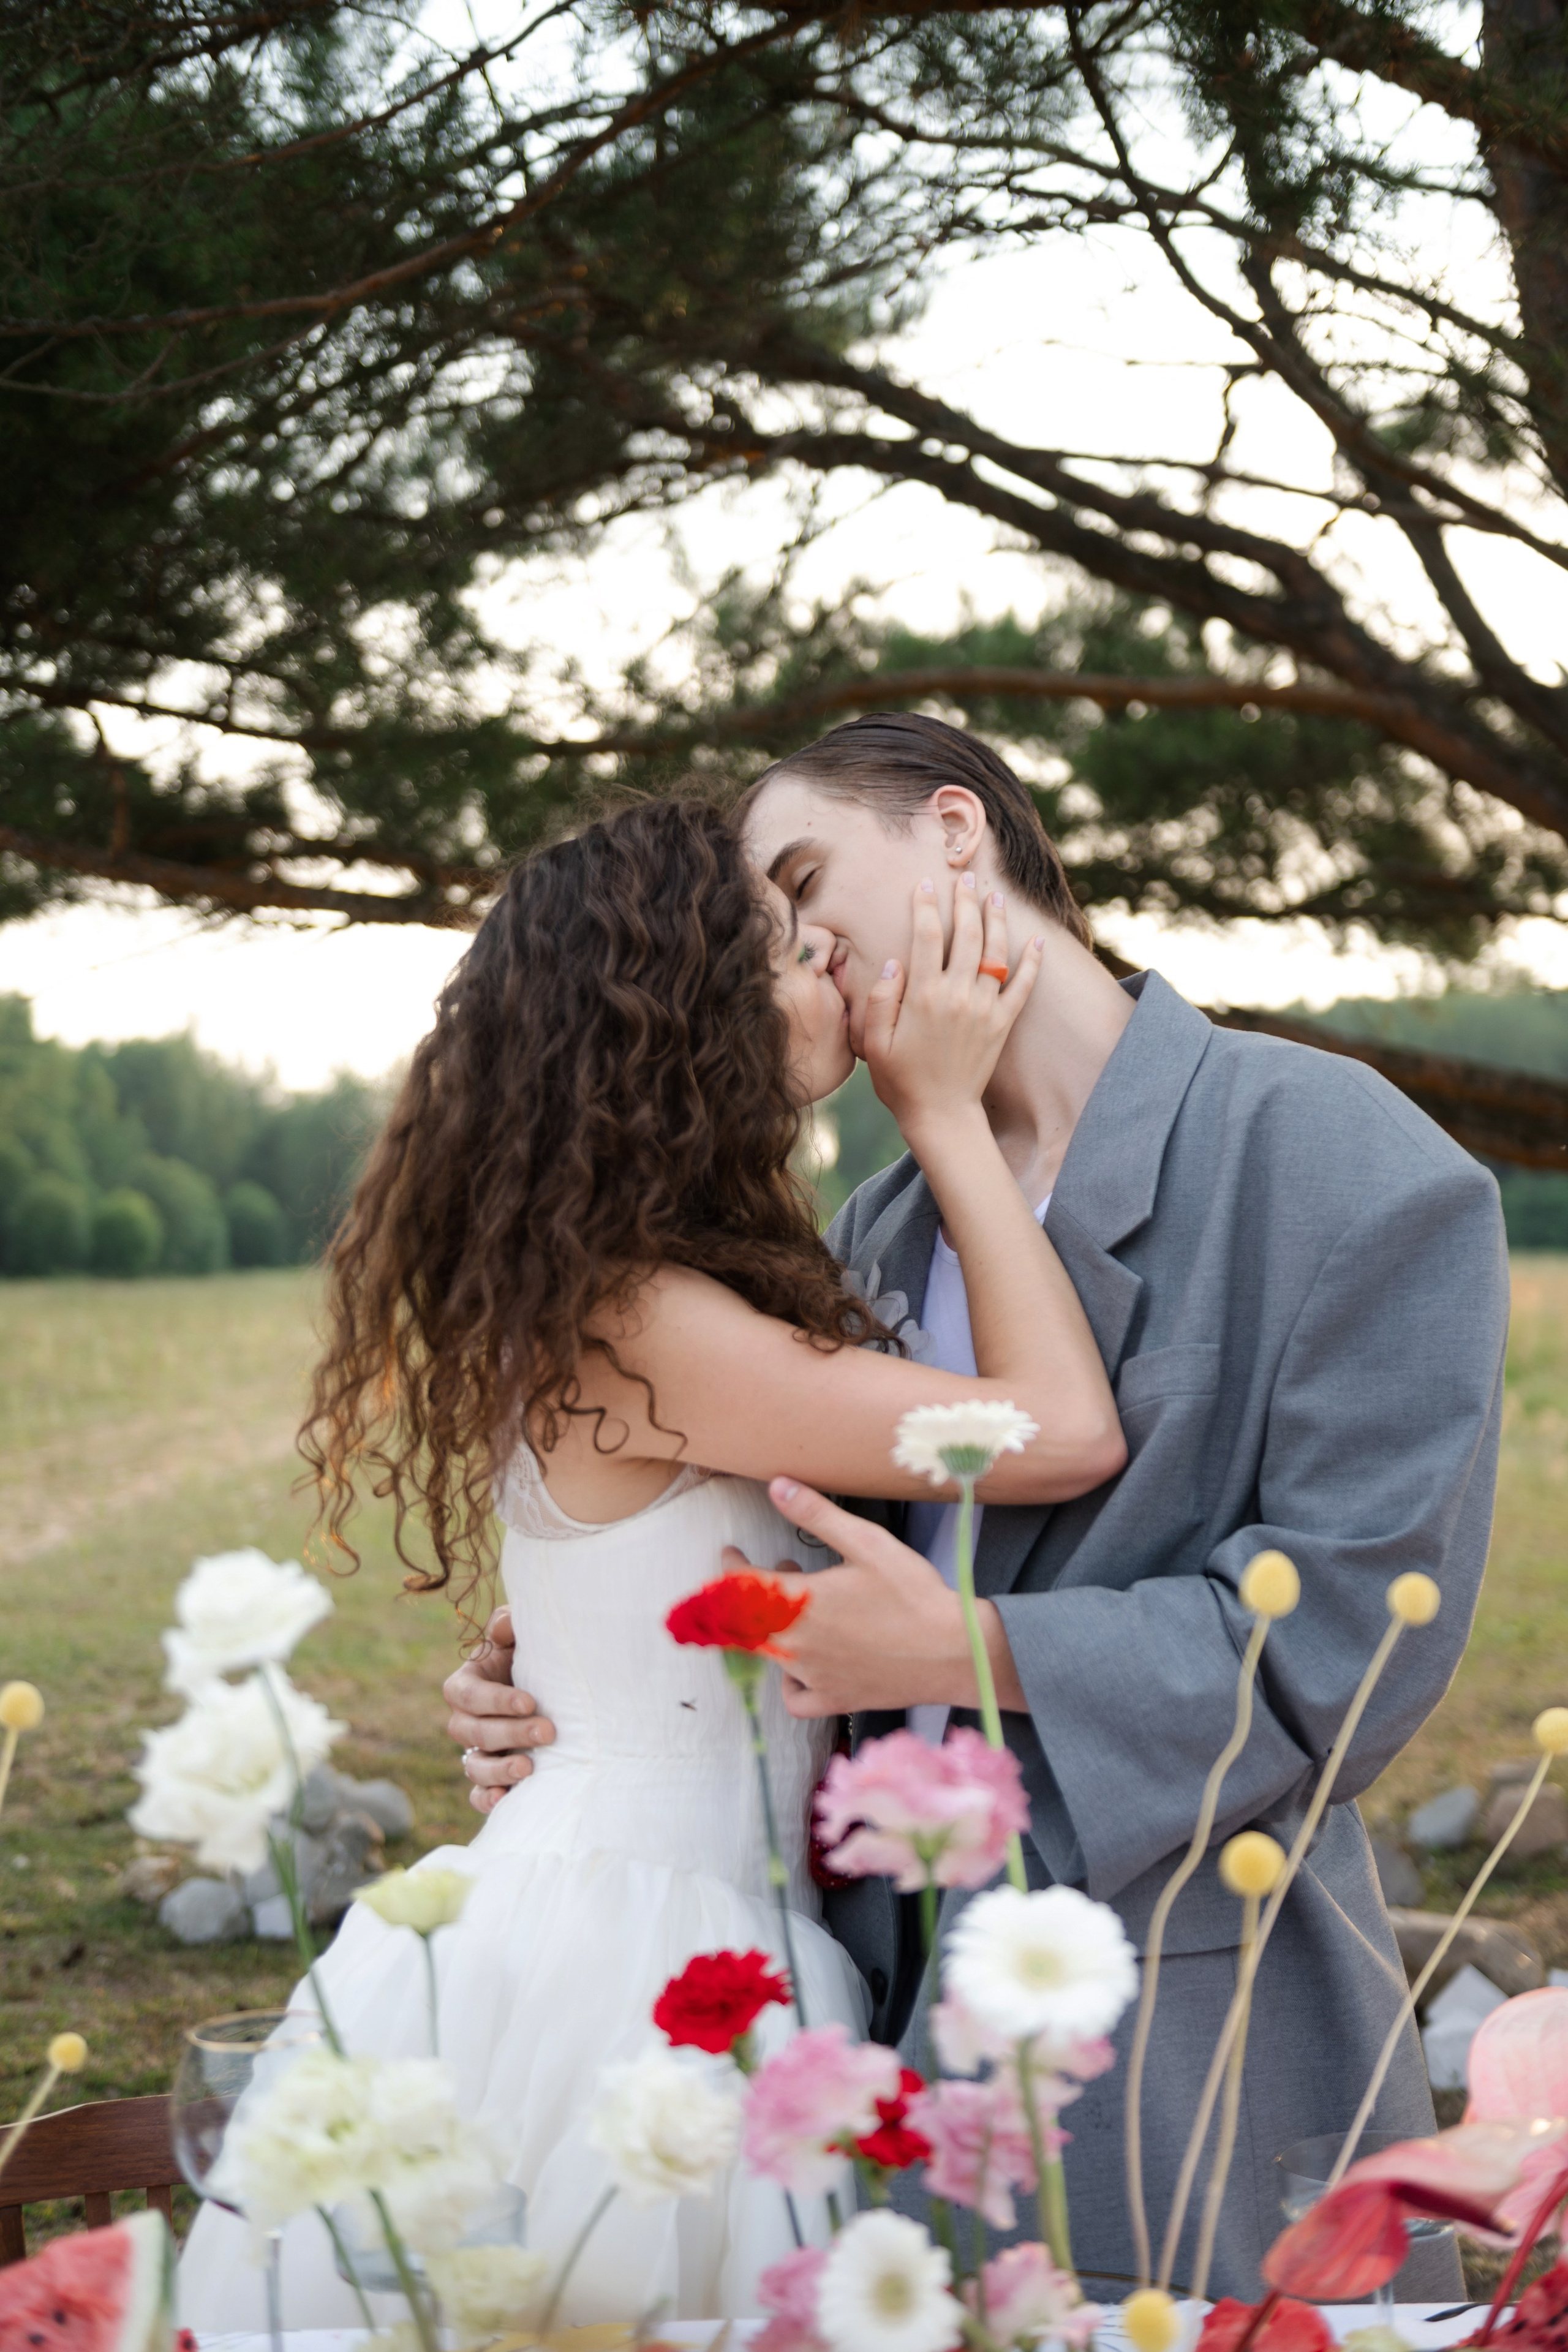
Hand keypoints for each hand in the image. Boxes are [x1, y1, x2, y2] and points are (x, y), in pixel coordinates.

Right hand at [442, 1605, 556, 1814]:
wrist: (549, 1691)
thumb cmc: (530, 1657)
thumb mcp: (520, 1636)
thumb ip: (508, 1624)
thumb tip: (502, 1629)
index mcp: (466, 1684)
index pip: (469, 1695)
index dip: (496, 1700)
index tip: (531, 1701)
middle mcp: (465, 1721)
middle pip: (474, 1732)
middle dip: (510, 1733)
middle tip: (548, 1732)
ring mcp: (475, 1752)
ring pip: (474, 1767)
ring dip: (498, 1770)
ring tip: (528, 1770)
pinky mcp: (489, 1777)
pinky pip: (477, 1795)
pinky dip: (487, 1800)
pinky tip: (505, 1800)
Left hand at [722, 1479, 1026, 1717]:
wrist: (956, 1652)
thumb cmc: (914, 1595)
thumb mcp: (867, 1542)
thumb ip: (816, 1514)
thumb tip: (777, 1486)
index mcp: (799, 1604)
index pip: (738, 1587)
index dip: (729, 1568)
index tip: (731, 1553)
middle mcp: (796, 1646)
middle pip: (744, 1624)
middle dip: (749, 1594)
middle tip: (777, 1570)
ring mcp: (814, 1677)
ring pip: (768, 1654)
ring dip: (772, 1624)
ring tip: (804, 1603)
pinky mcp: (835, 1699)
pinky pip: (796, 1698)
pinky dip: (790, 1682)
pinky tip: (804, 1664)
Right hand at [863, 874, 1042, 1147]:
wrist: (941, 1114)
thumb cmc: (901, 1080)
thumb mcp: (874, 1042)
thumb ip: (881, 998)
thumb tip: (894, 961)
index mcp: (923, 996)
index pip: (926, 936)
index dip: (926, 906)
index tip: (926, 884)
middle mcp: (958, 996)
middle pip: (966, 935)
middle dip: (965, 901)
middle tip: (966, 878)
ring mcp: (984, 1009)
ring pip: (995, 952)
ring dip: (996, 920)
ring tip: (995, 895)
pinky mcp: (1003, 1024)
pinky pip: (1023, 986)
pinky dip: (1033, 962)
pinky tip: (1037, 940)